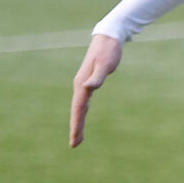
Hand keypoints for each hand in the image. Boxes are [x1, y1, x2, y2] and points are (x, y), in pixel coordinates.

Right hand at [69, 32, 122, 146]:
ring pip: (79, 107)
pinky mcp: (89, 82)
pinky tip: (82, 116)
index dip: (76, 125)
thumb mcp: (105, 64)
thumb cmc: (108, 51)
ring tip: (78, 137)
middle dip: (76, 128)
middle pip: (77, 111)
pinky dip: (82, 111)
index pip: (78, 109)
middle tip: (75, 144)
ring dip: (78, 121)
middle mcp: (80, 86)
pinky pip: (83, 101)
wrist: (108, 38)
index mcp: (82, 84)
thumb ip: (97, 77)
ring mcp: (83, 84)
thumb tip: (88, 88)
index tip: (75, 140)